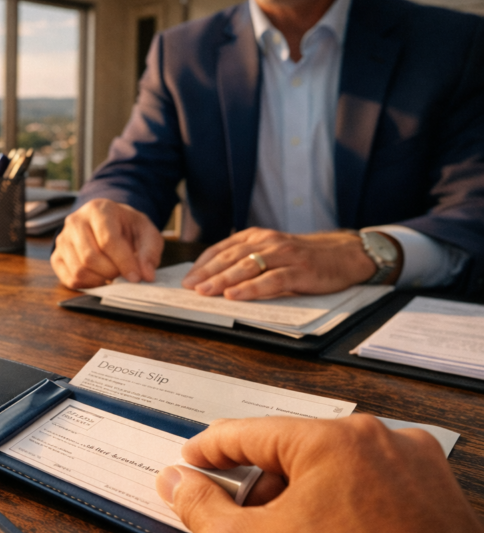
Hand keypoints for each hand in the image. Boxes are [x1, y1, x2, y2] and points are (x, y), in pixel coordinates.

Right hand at [50, 199, 164, 288]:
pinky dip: (88, 285)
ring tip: (112, 274)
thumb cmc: (127, 228)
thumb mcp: (146, 233)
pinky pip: (70, 279)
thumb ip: (149, 252)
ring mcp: (62, 239)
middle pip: (90, 257)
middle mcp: (75, 221)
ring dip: (100, 280)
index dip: (124, 262)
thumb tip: (146, 275)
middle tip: (123, 274)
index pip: (108, 240)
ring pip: (79, 270)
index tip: (137, 277)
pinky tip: (100, 278)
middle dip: (111, 272)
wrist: (108, 225)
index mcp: (98, 209)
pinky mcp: (56, 256)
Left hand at [180, 228, 379, 299]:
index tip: (187, 279)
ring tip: (205, 291)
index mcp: (257, 237)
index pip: (223, 249)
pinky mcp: (299, 271)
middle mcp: (268, 242)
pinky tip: (234, 295)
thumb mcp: (272, 252)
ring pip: (247, 267)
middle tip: (189, 287)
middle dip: (207, 273)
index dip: (203, 264)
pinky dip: (250, 288)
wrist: (345, 254)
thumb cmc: (303, 257)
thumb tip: (214, 279)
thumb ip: (248, 260)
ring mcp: (284, 255)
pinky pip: (270, 280)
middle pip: (231, 257)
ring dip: (223, 280)